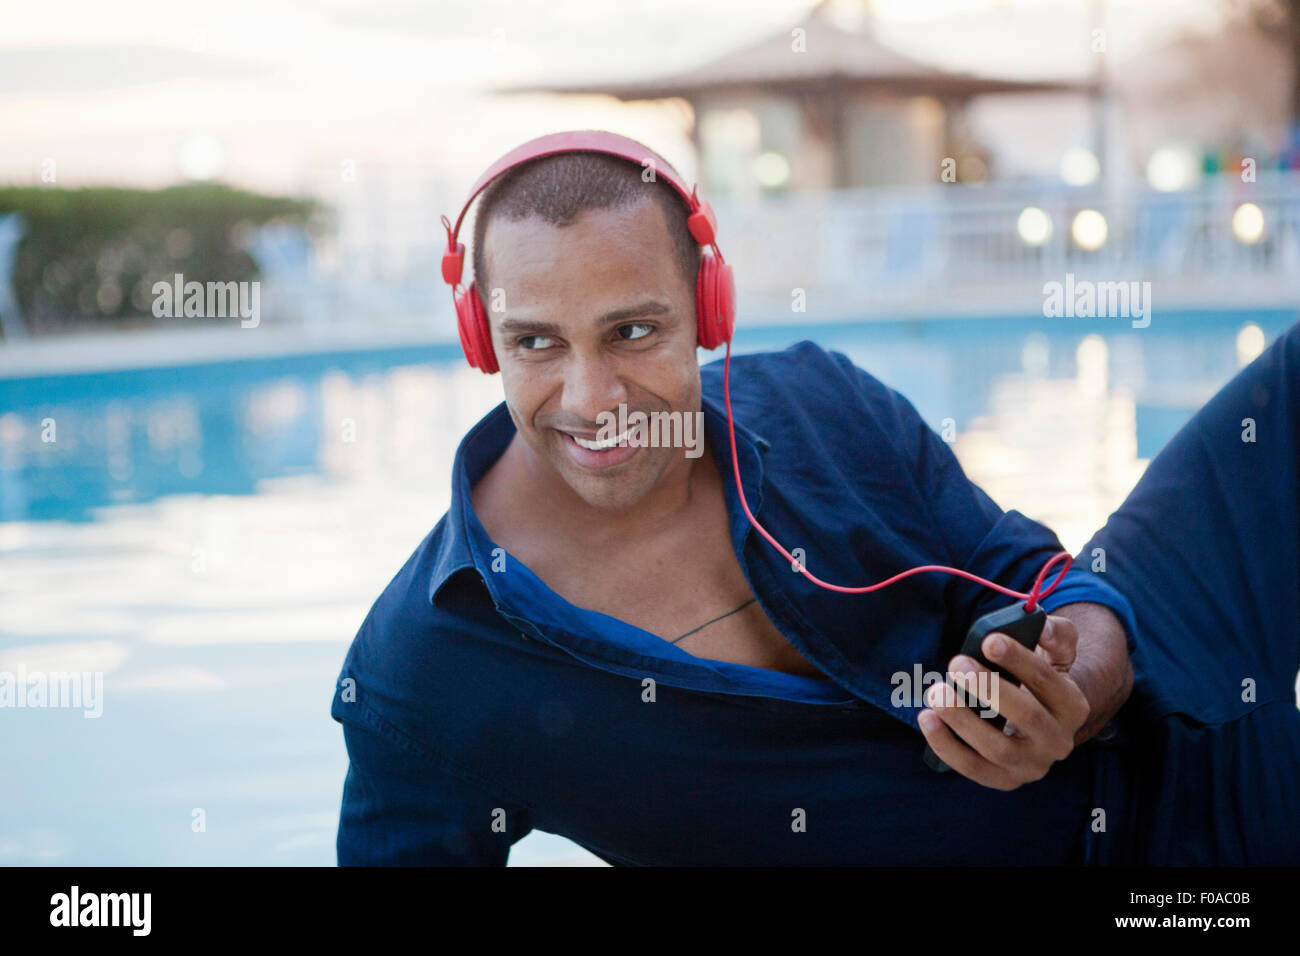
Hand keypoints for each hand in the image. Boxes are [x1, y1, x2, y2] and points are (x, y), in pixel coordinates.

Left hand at [917, 613, 1089, 790]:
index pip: (1048, 682)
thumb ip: (1055, 633)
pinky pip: (973, 768)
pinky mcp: (1004, 780)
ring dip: (963, 720)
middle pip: (1026, 717)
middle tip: (957, 663)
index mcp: (1073, 706)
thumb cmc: (1039, 679)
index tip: (989, 640)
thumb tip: (1042, 626)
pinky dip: (946, 746)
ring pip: (998, 749)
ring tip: (936, 692)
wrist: (1040, 720)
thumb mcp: (1056, 654)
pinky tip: (926, 718)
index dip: (1019, 660)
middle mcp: (1058, 741)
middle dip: (989, 688)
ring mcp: (1032, 766)